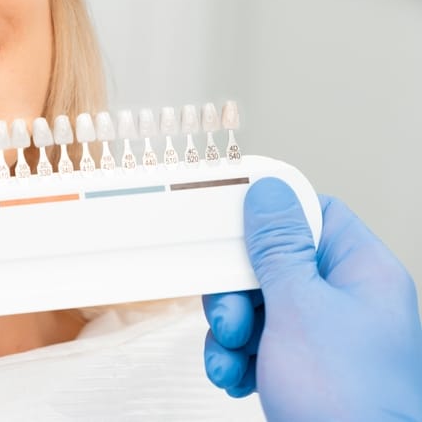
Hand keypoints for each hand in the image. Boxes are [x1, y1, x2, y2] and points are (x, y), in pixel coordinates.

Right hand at [202, 178, 421, 420]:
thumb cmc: (349, 401)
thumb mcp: (299, 308)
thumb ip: (277, 247)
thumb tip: (268, 192)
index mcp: (363, 272)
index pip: (313, 213)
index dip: (269, 214)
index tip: (229, 221)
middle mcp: (348, 300)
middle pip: (274, 263)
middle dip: (238, 290)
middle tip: (231, 314)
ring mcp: (326, 337)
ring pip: (259, 306)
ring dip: (231, 329)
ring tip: (233, 354)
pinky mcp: (304, 368)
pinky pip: (258, 343)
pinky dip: (238, 357)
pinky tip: (235, 375)